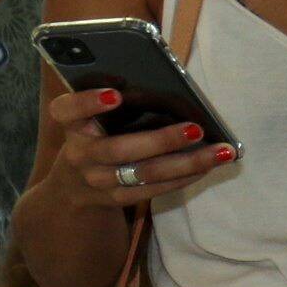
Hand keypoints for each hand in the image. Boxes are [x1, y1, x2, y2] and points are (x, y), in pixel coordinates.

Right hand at [44, 75, 238, 212]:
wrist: (72, 189)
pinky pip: (155, 189)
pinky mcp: (117, 198)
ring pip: (145, 173)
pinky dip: (184, 177)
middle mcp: (79, 154)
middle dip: (160, 141)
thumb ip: (112, 106)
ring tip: (220, 151)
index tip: (115, 95)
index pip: (66, 111)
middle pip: (117, 150)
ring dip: (186, 162)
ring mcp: (98, 180)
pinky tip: (207, 166)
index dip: (87, 103)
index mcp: (72, 126)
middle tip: (195, 129)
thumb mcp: (89, 121)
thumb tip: (165, 87)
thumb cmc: (92, 138)